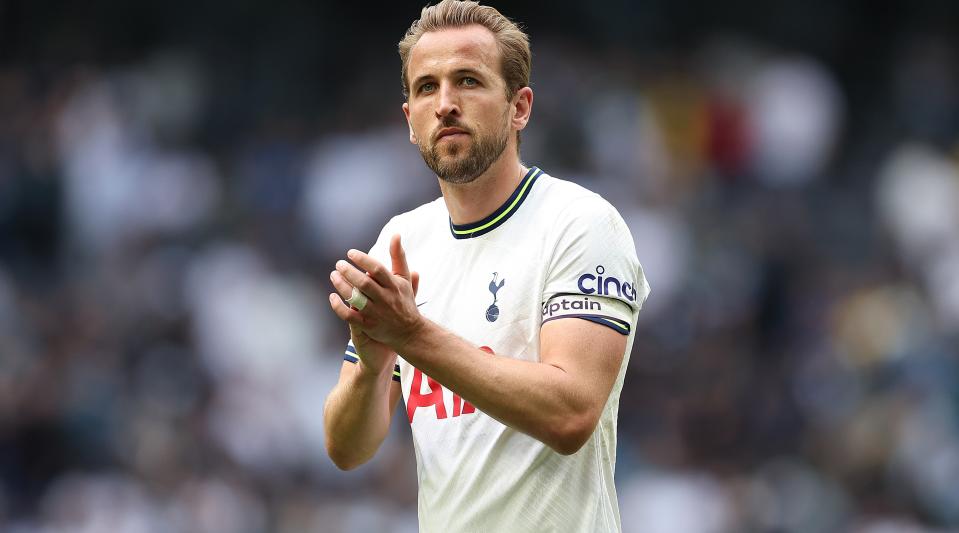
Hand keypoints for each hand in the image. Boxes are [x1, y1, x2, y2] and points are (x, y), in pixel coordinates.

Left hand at [329, 234, 421, 361]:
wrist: (410, 332)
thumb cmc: (404, 300)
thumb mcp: (404, 278)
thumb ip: (398, 256)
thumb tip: (396, 235)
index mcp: (394, 285)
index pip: (377, 269)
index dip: (362, 259)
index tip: (350, 253)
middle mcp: (385, 299)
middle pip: (364, 283)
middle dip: (348, 272)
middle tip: (338, 264)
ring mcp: (376, 313)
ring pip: (355, 298)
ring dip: (341, 285)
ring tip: (333, 275)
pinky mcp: (368, 326)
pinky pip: (349, 316)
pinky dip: (338, 306)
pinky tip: (332, 297)